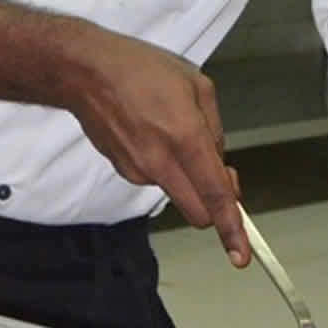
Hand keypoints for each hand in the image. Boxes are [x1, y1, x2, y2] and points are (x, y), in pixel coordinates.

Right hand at [64, 28, 248, 267]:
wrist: (86, 73)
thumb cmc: (144, 71)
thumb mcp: (198, 87)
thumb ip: (216, 132)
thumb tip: (221, 166)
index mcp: (185, 138)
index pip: (214, 195)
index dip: (231, 228)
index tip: (241, 257)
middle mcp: (161, 163)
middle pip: (197, 212)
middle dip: (215, 208)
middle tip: (221, 177)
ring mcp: (139, 171)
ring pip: (178, 193)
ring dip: (188, 178)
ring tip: (174, 132)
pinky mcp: (124, 172)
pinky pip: (158, 179)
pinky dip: (166, 167)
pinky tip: (154, 135)